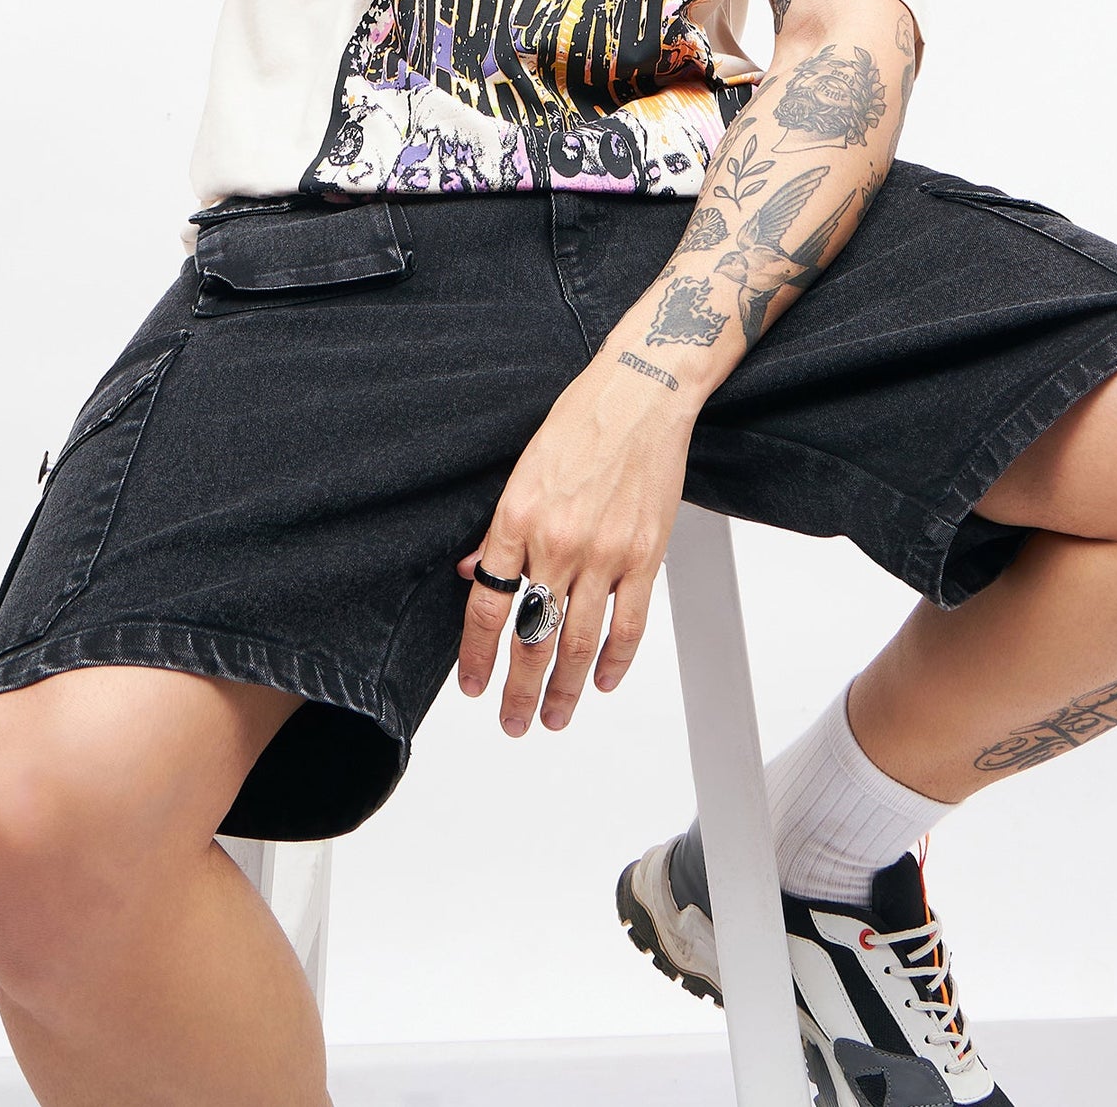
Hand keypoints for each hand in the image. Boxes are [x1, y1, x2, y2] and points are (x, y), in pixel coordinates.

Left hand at [456, 356, 693, 735]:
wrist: (641, 395)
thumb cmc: (580, 421)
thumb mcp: (521, 469)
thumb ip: (497, 528)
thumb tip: (471, 572)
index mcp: (517, 517)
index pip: (487, 604)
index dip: (476, 654)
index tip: (472, 685)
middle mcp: (558, 541)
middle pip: (532, 635)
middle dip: (520, 689)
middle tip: (513, 722)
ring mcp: (605, 552)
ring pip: (578, 641)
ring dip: (565, 689)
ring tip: (555, 717)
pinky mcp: (645, 554)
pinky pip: (629, 623)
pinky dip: (616, 660)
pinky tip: (603, 681)